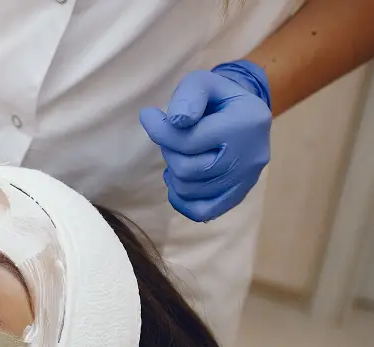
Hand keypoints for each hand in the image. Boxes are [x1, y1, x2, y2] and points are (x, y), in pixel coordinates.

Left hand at [139, 60, 271, 221]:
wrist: (244, 115)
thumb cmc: (218, 99)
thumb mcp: (204, 83)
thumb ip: (189, 96)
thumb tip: (175, 122)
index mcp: (246, 123)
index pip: (189, 140)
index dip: (160, 131)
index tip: (149, 116)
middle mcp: (250, 156)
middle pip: (186, 168)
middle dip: (170, 152)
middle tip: (173, 139)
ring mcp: (246, 180)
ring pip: (189, 189)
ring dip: (175, 173)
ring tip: (181, 155)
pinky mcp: (238, 196)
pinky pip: (201, 211)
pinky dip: (182, 199)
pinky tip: (179, 181)